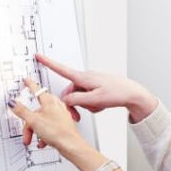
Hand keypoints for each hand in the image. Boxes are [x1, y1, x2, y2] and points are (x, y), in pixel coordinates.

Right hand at [9, 78, 91, 158]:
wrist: (71, 145)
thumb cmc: (57, 131)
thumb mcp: (34, 121)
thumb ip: (22, 111)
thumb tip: (13, 103)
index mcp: (49, 101)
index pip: (36, 89)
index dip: (30, 84)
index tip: (26, 80)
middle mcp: (56, 106)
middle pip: (37, 111)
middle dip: (29, 123)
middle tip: (26, 131)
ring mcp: (60, 115)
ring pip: (42, 120)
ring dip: (36, 131)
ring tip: (34, 139)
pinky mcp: (63, 125)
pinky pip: (49, 127)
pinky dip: (44, 134)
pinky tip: (42, 142)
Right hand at [36, 54, 157, 122]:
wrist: (132, 93)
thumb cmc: (117, 93)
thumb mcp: (95, 100)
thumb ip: (77, 100)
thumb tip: (65, 100)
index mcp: (83, 77)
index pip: (61, 69)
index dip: (48, 63)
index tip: (38, 56)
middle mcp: (85, 78)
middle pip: (69, 92)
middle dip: (74, 104)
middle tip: (79, 115)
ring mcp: (90, 83)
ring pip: (78, 97)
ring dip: (85, 105)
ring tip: (97, 106)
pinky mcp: (95, 88)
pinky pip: (86, 97)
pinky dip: (91, 104)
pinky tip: (100, 105)